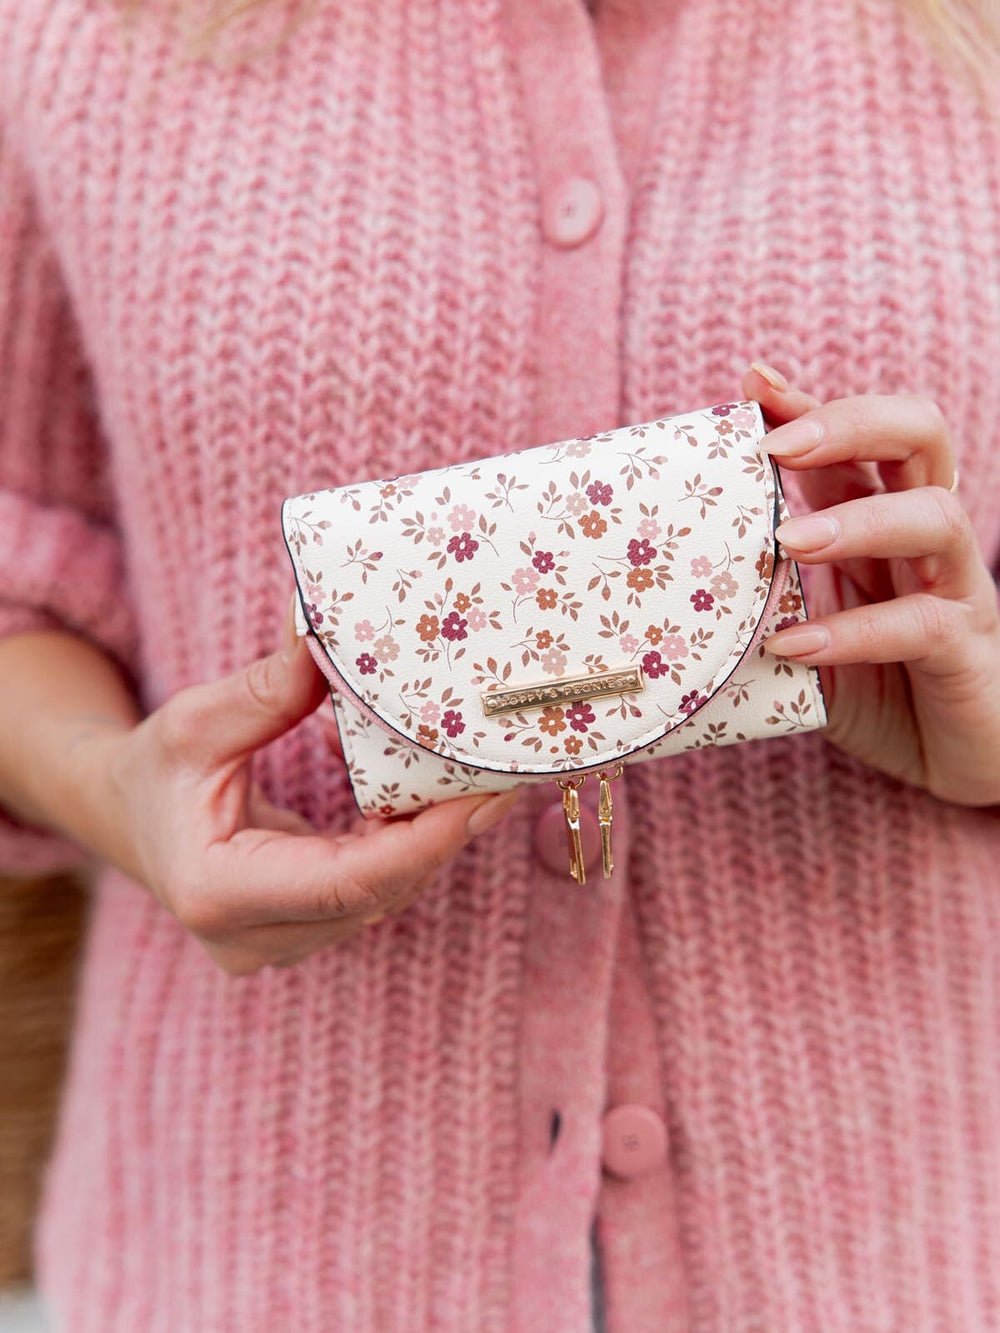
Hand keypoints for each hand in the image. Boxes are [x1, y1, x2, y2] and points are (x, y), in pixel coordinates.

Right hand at [71, 633, 518, 974]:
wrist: (124, 818)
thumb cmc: (151, 769)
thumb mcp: (195, 721)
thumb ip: (266, 692)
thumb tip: (327, 638)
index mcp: (219, 894)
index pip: (348, 884)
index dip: (425, 845)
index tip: (481, 799)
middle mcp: (252, 939)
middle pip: (377, 892)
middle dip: (444, 834)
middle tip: (502, 775)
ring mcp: (276, 946)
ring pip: (383, 896)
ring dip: (426, 836)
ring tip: (471, 773)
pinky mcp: (298, 933)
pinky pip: (371, 891)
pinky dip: (401, 843)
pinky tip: (423, 793)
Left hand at [743, 361, 999, 805]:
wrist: (954, 760)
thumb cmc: (875, 687)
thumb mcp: (805, 629)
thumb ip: (761, 598)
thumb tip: (668, 580)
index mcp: (881, 521)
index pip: (858, 438)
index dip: (811, 405)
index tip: (754, 385)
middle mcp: (923, 540)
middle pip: (919, 436)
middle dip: (850, 423)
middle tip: (779, 446)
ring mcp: (955, 588)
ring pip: (936, 517)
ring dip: (858, 520)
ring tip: (788, 542)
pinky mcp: (965, 650)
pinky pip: (921, 624)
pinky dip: (854, 631)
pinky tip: (794, 645)